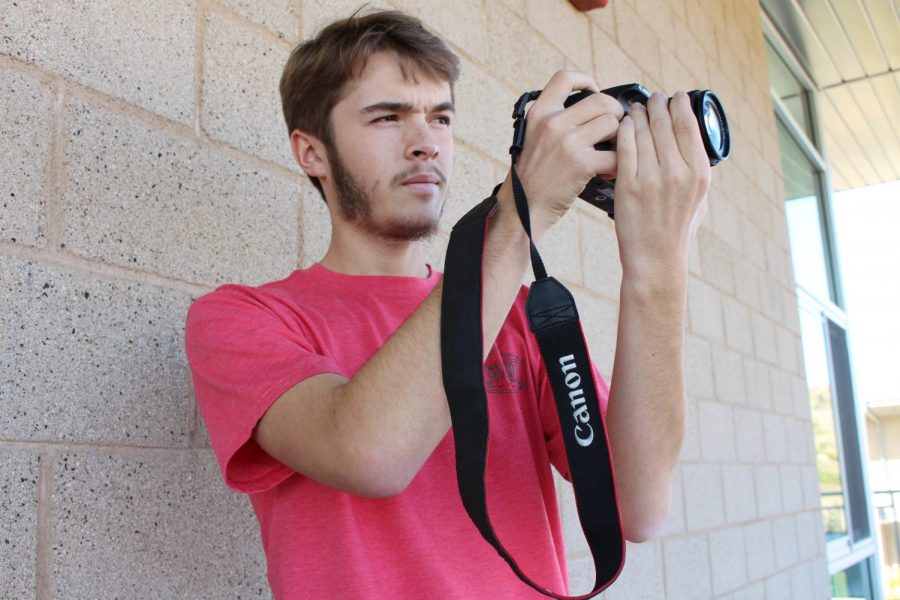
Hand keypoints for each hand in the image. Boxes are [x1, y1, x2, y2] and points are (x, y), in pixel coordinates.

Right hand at [496, 70, 623, 237]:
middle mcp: (552, 123)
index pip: (565, 78)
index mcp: (539, 113)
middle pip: (601, 101)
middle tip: (614, 128)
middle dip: (615, 113)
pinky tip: (610, 171)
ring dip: (619, 139)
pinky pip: (615, 154)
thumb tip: (590, 109)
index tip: (594, 91)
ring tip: (612, 151)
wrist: (522, 208)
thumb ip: (555, 121)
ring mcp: (568, 142)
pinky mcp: (581, 164)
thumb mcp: (533, 138)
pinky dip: (618, 164)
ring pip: (613, 124)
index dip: (586, 80)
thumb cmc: (531, 176)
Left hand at [613, 91, 710, 282]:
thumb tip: (695, 144)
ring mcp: (651, 179)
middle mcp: (677, 172)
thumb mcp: (700, 199)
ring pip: (642, 132)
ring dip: (637, 115)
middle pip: (664, 123)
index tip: (674, 97)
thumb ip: (698, 171)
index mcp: (699, 173)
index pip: (688, 125)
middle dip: (656, 105)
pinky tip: (621, 126)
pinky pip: (624, 148)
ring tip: (634, 109)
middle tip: (652, 98)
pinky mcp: (628, 186)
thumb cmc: (677, 230)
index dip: (679, 105)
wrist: (655, 258)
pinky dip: (622, 132)